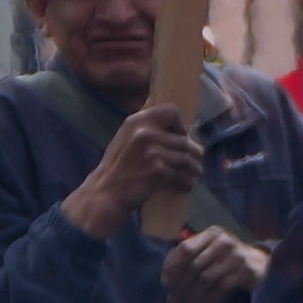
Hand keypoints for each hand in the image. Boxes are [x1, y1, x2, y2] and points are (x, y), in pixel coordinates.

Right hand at [62, 104, 203, 239]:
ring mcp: (152, 151)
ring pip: (186, 157)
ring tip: (194, 173)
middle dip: (193, 152)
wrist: (107, 191)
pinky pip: (182, 174)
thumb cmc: (119, 167)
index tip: (181, 138)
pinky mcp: (158, 169)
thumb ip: (148, 129)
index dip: (181, 125)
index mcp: (137, 121)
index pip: (172, 111)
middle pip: (184, 140)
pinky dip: (187, 181)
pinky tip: (185, 185)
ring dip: (194, 168)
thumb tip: (180, 129)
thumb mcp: (127, 138)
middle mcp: (144, 132)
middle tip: (194, 160)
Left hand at [160, 227, 266, 302]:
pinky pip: (222, 289)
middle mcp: (223, 241)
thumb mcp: (212, 252)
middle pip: (194, 265)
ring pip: (206, 279)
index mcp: (212, 234)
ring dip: (193, 296)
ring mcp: (236, 256)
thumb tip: (167, 277)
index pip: (185, 248)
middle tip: (173, 301)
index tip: (165, 282)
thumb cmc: (231, 260)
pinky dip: (209, 302)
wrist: (263, 266)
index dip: (172, 266)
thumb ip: (191, 257)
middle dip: (181, 286)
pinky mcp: (246, 271)